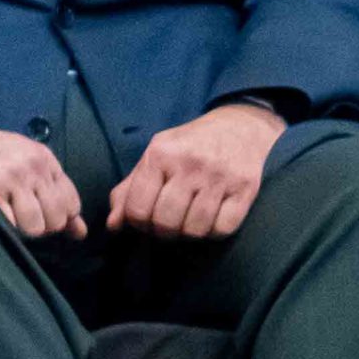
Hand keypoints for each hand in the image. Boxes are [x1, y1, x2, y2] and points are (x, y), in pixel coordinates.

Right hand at [0, 96, 82, 240]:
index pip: (71, 203)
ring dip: (18, 231)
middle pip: (56, 219)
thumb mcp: (19, 164)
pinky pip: (8, 227)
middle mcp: (30, 165)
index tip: (36, 215)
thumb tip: (80, 232)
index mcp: (42, 157)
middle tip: (13, 216)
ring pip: (35, 228)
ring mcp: (8, 177)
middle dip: (39, 228)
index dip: (56, 218)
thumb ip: (51, 194)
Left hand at [108, 101, 282, 239]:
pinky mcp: (246, 187)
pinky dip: (214, 232)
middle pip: (165, 222)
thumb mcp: (156, 157)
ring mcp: (220, 176)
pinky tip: (212, 219)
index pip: (137, 209)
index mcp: (161, 154)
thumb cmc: (190, 146)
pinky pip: (223, 228)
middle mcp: (190, 163)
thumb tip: (113, 226)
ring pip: (194, 229)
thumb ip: (129, 190)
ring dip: (189, 233)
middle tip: (170, 223)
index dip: (139, 224)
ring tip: (190, 221)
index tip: (148, 219)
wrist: (240, 126)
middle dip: (164, 231)